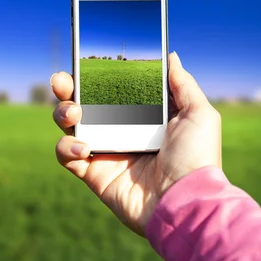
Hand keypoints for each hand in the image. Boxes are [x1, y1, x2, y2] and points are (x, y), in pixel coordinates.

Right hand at [51, 52, 221, 236]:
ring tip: (74, 113)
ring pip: (68, 125)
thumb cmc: (197, 160)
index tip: (84, 60)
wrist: (184, 204)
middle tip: (62, 80)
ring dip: (62, 112)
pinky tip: (84, 147)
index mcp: (140, 116)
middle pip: (82, 102)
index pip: (110, 89)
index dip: (94, 75)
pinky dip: (67, 147)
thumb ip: (183, 84)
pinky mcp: (92, 173)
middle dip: (66, 87)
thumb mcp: (199, 115)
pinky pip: (66, 156)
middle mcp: (118, 131)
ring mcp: (103, 152)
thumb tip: (171, 56)